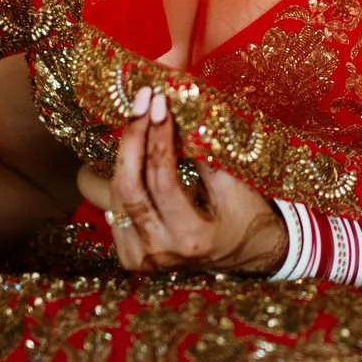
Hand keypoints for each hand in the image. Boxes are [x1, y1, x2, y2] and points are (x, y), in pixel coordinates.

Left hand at [75, 88, 286, 274]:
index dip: (158, 138)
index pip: (163, 179)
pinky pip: (116, 207)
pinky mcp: (130, 255)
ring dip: (126, 153)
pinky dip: (123, 176)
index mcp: (191, 237)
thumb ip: (207, 156)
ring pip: (117, 194)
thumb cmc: (246, 217)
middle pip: (129, 187)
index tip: (161, 104)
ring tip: (139, 119)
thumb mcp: (236, 188)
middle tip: (141, 104)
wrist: (246, 254)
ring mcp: (141, 257)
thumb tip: (184, 113)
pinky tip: (135, 151)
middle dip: (132, 139)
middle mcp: (161, 251)